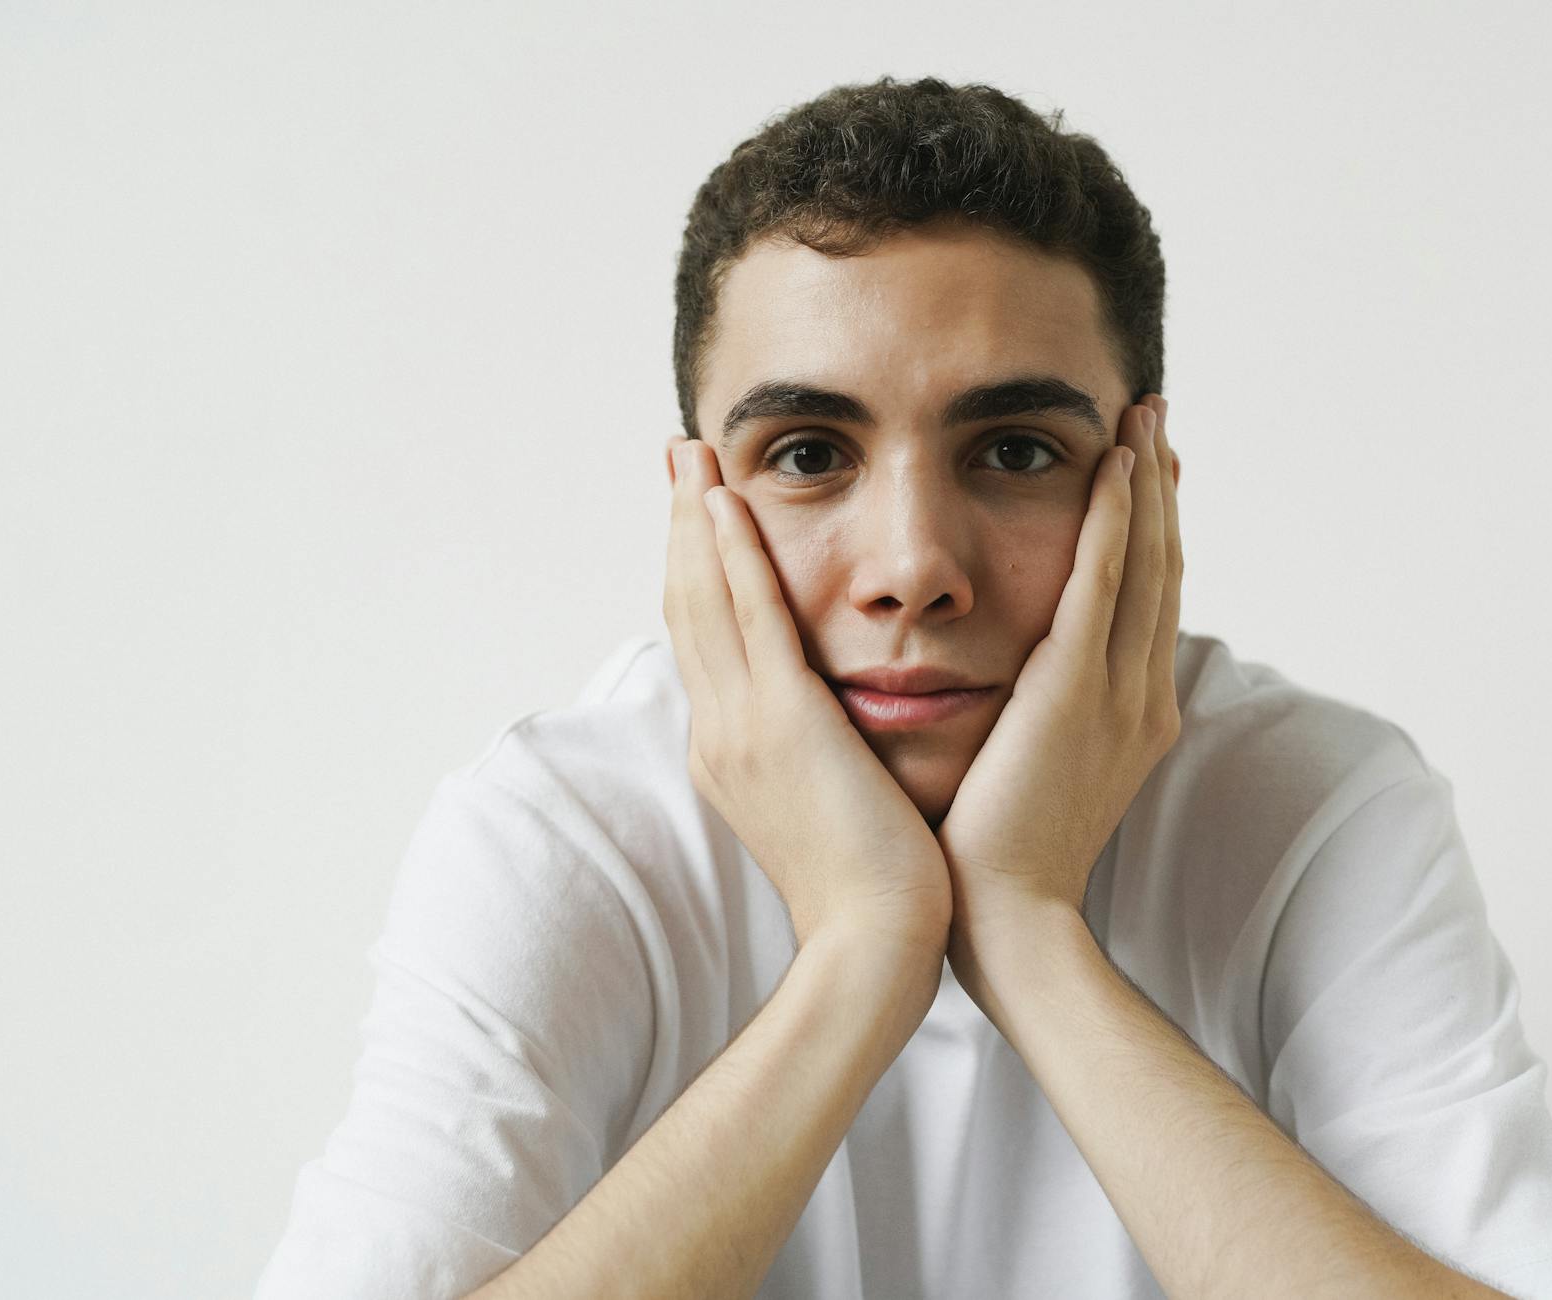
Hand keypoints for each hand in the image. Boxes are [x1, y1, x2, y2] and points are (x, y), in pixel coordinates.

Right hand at [662, 437, 952, 956]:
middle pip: (687, 607)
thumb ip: (821, 754)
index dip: (694, 571)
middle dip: (678, 528)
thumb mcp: (830, 806)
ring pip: (704, 599)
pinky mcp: (782, 723)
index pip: (706, 640)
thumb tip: (836, 720)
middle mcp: (721, 731)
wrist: (874, 945)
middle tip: (676, 457)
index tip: (696, 514)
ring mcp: (742, 726)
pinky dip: (731, 556)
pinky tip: (723, 504)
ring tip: (690, 455)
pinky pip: (749, 618)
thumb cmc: (873, 888)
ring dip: (693, 521)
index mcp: (734, 752)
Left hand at [936, 396, 1181, 957]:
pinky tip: (1116, 466)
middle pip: (1162, 570)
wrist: (1004, 925)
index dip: (1153, 534)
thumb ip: (1037, 723)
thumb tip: (1011, 689)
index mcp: (1132, 719)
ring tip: (1146, 416)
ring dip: (1147, 484)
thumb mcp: (1033, 779)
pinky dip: (1114, 521)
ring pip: (1144, 564)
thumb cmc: (996, 862)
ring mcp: (1118, 694)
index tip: (1147, 474)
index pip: (1148, 605)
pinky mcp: (1076, 693)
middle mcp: (1142, 697)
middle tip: (1158, 419)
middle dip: (1162, 492)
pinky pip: (1103, 584)